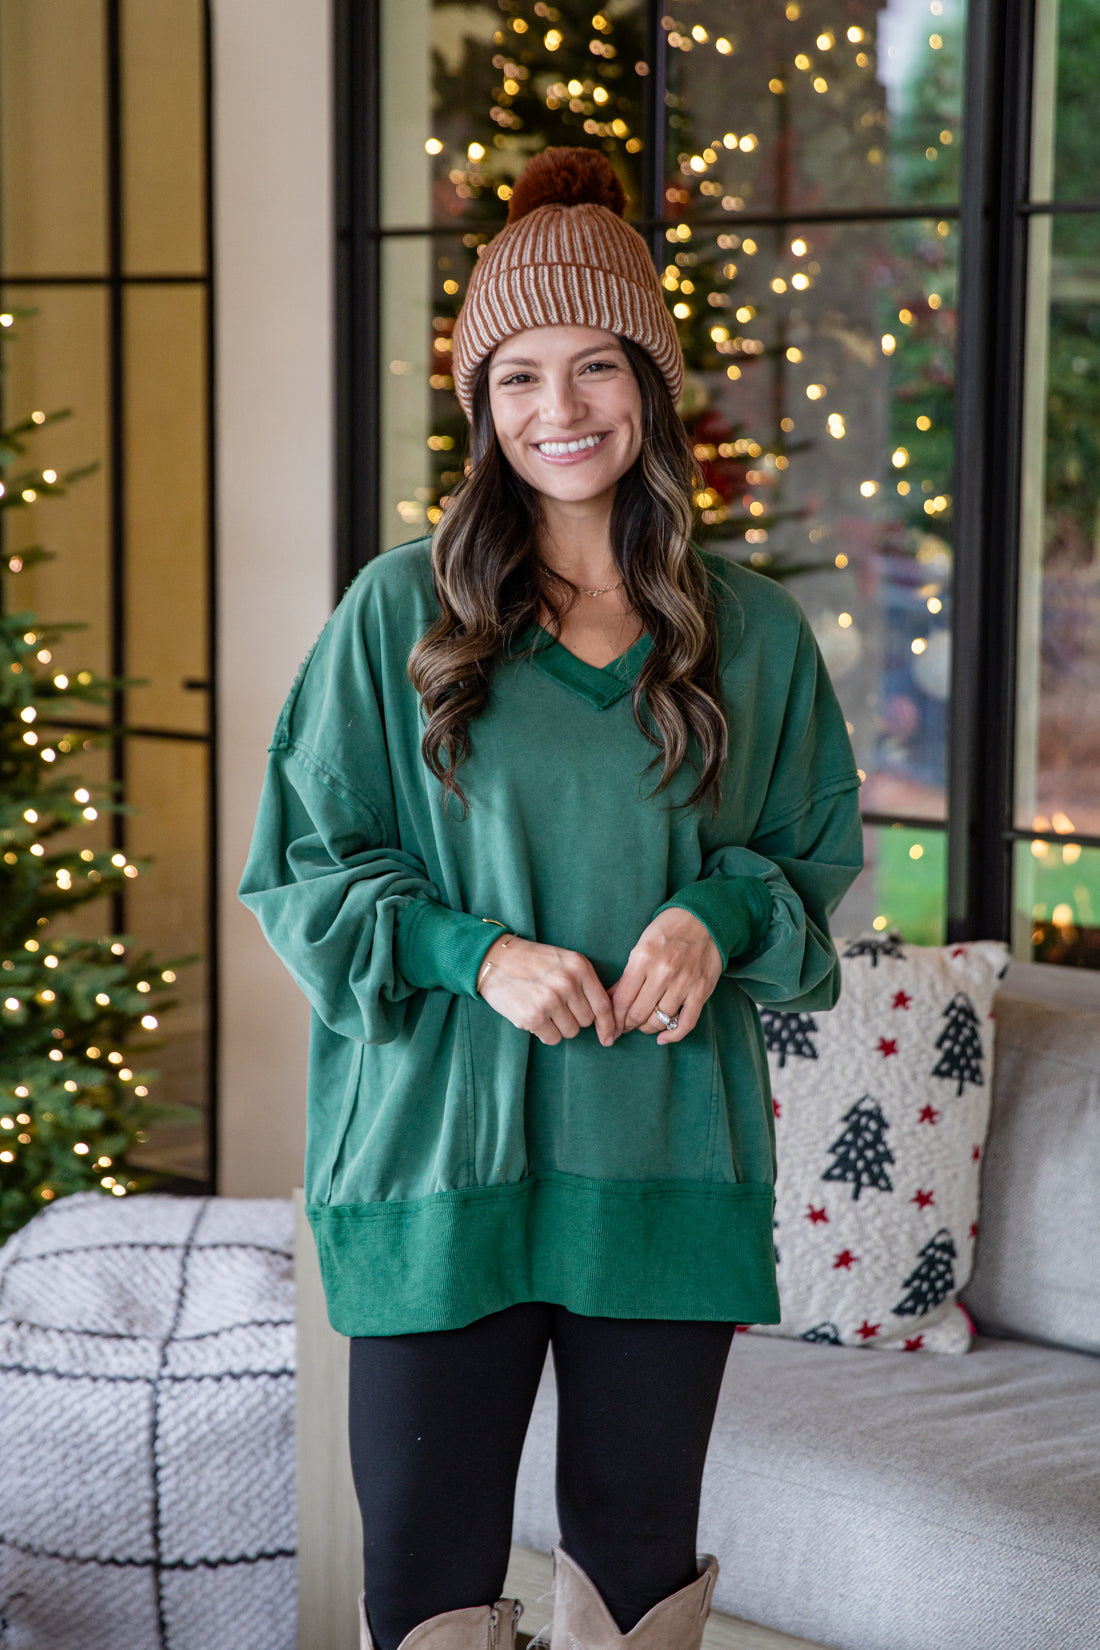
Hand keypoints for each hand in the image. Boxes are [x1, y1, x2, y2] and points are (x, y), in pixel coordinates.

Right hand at [477, 935, 617, 1046]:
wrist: (494, 960)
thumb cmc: (531, 962)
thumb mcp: (564, 962)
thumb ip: (584, 983)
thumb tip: (606, 1018)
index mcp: (579, 967)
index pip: (603, 1005)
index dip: (608, 1025)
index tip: (609, 1038)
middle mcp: (567, 983)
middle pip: (586, 1021)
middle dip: (574, 1018)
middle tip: (555, 1005)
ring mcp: (550, 1000)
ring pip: (571, 1032)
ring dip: (559, 1026)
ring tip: (543, 1008)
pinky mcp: (533, 1017)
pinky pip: (552, 1038)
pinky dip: (544, 1032)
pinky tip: (533, 1015)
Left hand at [607, 907, 721, 1044]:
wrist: (705, 918)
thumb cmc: (669, 930)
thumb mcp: (641, 945)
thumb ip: (628, 975)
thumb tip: (610, 999)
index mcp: (643, 959)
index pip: (622, 1000)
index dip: (613, 1017)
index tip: (610, 1023)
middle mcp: (663, 973)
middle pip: (638, 1014)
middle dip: (627, 1025)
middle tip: (624, 1026)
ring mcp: (684, 984)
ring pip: (659, 1021)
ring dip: (647, 1028)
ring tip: (642, 1025)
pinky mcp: (701, 991)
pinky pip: (685, 1023)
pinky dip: (672, 1036)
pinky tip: (662, 1038)